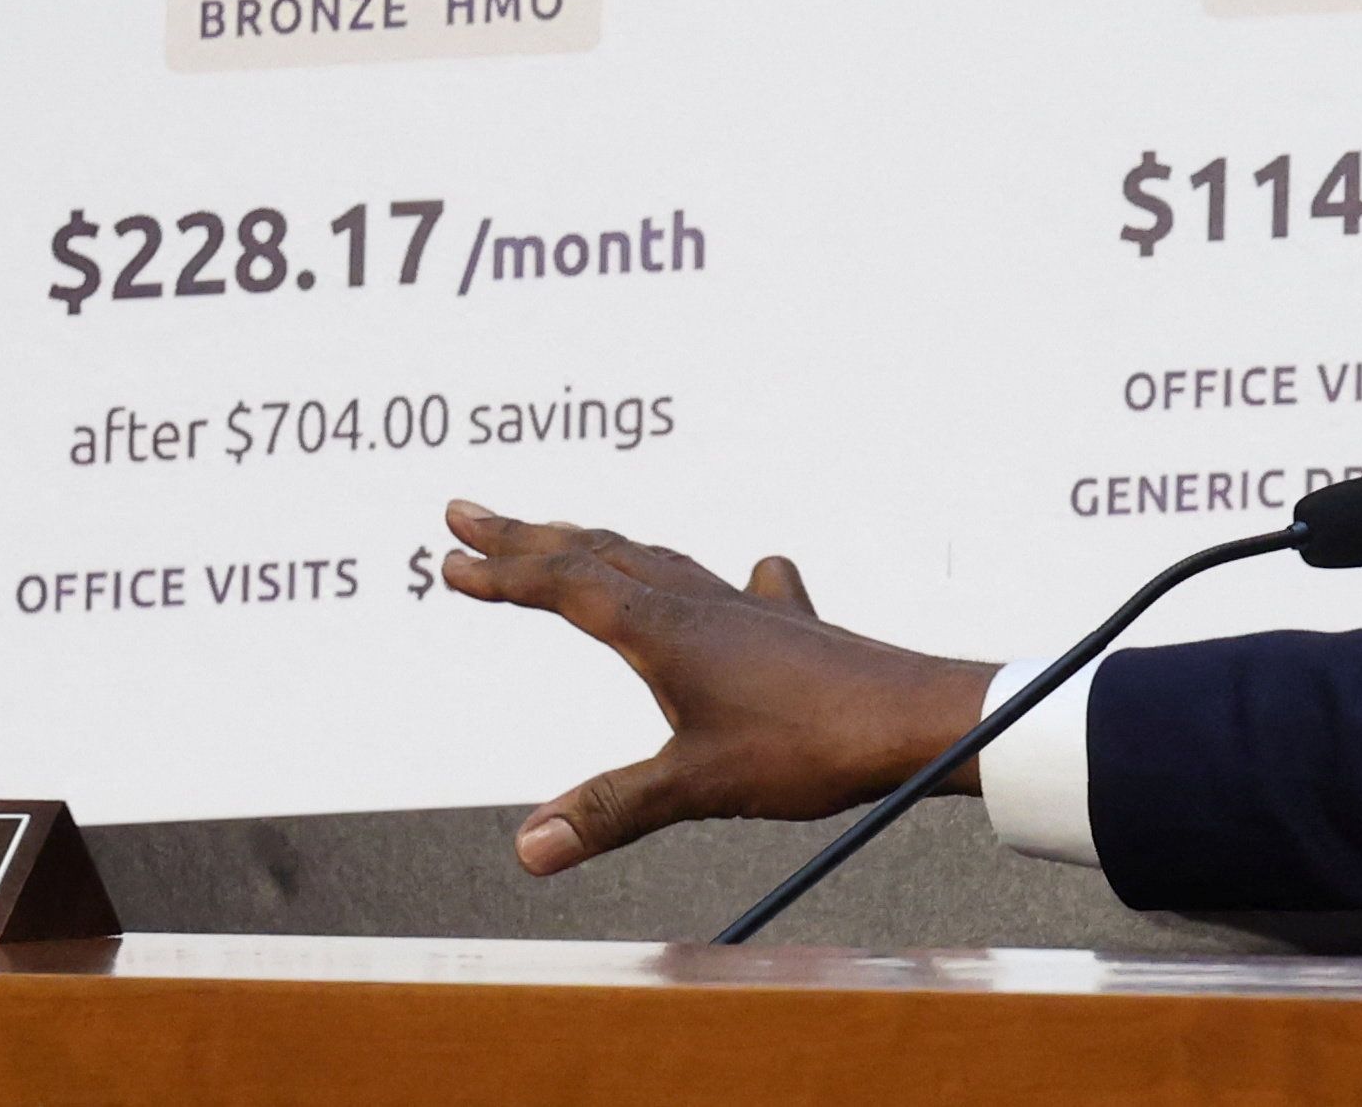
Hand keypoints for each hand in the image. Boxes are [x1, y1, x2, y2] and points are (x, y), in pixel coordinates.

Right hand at [438, 500, 998, 875]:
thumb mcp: (699, 785)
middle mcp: (697, 601)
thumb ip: (612, 811)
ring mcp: (744, 607)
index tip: (448, 559)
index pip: (564, 585)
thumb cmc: (811, 745)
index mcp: (663, 627)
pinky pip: (727, 585)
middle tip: (466, 514)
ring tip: (562, 538)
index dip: (503, 573)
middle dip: (528, 535)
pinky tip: (745, 576)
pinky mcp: (785, 625)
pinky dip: (703, 578)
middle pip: (598, 552)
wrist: (913, 717)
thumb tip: (528, 848)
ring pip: (655, 558)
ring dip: (597, 545)